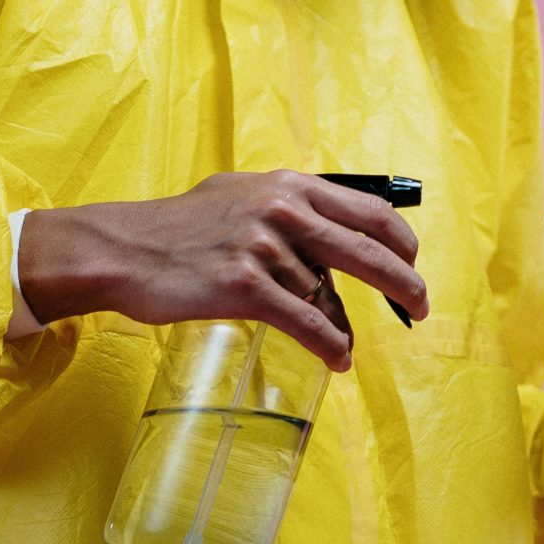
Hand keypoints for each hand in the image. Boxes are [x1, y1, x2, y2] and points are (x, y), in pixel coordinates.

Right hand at [18, 171, 426, 370]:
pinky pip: (305, 322)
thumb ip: (288, 207)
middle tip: (420, 306)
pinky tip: (338, 357)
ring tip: (342, 342)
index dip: (400, 239)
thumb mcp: (240, 194)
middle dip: (404, 283)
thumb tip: (332, 240)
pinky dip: (328, 344)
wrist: (123, 249)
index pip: (368, 209)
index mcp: (289, 186)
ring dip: (341, 325)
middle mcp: (284, 211)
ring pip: (328, 296)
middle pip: (369, 250)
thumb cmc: (179, 226)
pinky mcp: (246, 286)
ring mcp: (265, 248)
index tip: (411, 259)